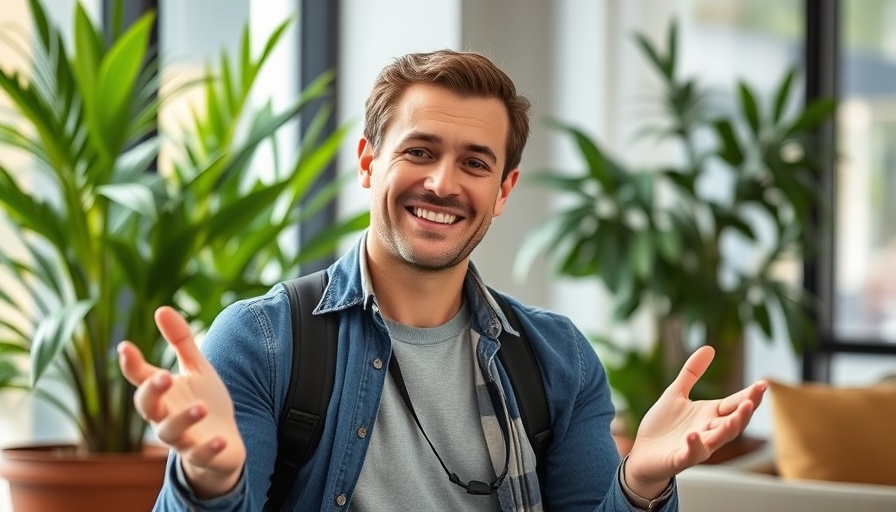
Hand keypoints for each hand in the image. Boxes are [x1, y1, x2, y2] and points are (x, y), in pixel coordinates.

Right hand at [118, 306, 245, 497]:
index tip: (125, 347)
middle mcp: (164, 416)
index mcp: (162, 394)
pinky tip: (221, 438)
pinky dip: (208, 447)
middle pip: (147, 407)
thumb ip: (180, 342)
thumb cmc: (204, 400)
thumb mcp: (195, 368)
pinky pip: (200, 454)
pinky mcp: (201, 455)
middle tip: (164, 376)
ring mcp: (181, 438)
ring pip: (170, 433)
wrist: (223, 443)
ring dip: (184, 420)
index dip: (131, 365)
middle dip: (152, 392)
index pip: (140, 378)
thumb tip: (161, 308)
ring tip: (202, 407)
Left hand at [623, 346, 766, 497]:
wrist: (643, 454)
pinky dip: (694, 446)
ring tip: (736, 416)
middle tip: (754, 398)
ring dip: (729, 429)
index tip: (764, 383)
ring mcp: (696, 446)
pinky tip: (693, 435)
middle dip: (744, 412)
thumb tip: (709, 347)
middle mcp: (708, 430)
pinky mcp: (680, 459)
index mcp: (709, 414)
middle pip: (732, 422)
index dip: (749, 395)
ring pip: (718, 439)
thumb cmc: (663, 426)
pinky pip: (691, 454)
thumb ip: (692, 373)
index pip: (734, 404)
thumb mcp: (676, 393)